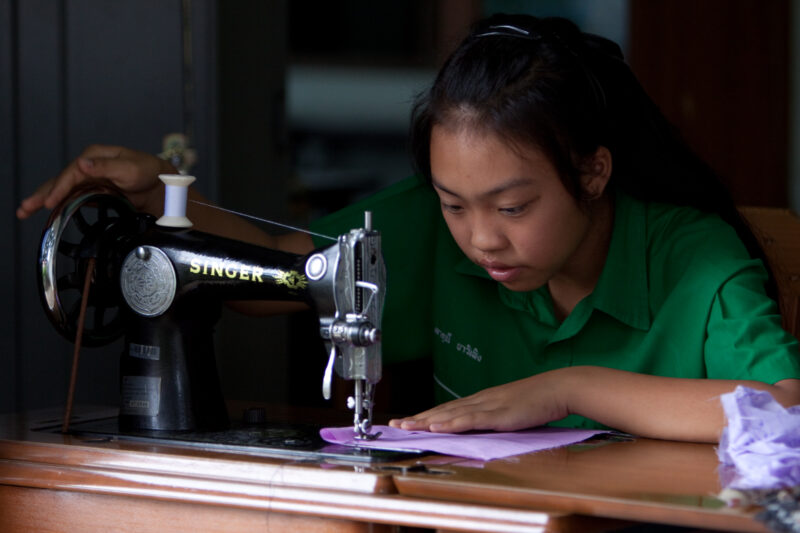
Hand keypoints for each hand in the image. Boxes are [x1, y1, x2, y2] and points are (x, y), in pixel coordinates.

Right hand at [16, 144, 176, 218]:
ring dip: (46, 201)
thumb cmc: (148, 171)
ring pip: (63, 191)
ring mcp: (90, 180)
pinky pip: (73, 199)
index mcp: (94, 155)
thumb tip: (82, 164)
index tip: (50, 202)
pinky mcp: (94, 192)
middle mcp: (89, 166)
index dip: (59, 188)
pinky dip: (60, 206)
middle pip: (61, 181)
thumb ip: (105, 166)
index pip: (71, 172)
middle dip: (42, 194)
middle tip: (24, 208)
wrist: (161, 184)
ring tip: (25, 211)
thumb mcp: (129, 168)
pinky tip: (49, 214)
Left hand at [388, 370, 569, 432]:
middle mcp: (480, 401)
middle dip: (417, 419)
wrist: (558, 388)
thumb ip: (492, 418)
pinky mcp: (499, 414)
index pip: (447, 410)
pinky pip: (471, 420)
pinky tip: (437, 427)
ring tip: (407, 426)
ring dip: (426, 421)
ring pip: (451, 415)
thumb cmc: (537, 401)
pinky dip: (452, 424)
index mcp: (481, 401)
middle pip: (442, 411)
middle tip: (394, 426)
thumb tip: (477, 428)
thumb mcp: (509, 411)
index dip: (425, 416)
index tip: (407, 421)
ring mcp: (488, 406)